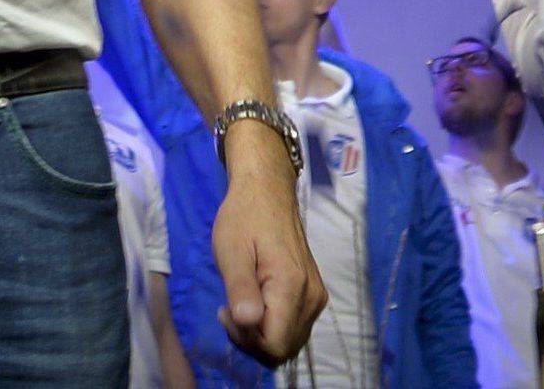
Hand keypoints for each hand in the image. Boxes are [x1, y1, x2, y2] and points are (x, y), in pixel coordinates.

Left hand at [211, 135, 323, 364]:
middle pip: (284, 350)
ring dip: (261, 335)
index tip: (227, 311)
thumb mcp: (232, 251)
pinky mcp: (314, 293)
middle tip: (229, 309)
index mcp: (292, 287)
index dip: (246, 340)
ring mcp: (316, 297)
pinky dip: (272, 325)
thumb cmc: (244, 218)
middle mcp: (312, 298)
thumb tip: (247, 322)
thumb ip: (241, 288)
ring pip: (290, 342)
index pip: (275, 346)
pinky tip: (254, 302)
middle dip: (252, 341)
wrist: (267, 192)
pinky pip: (294, 327)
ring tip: (239, 303)